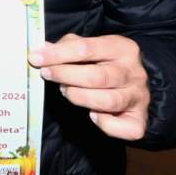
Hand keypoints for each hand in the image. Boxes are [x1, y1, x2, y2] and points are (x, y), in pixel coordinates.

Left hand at [30, 34, 149, 140]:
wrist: (134, 84)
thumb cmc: (105, 64)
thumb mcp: (91, 47)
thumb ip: (69, 46)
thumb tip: (43, 49)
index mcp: (123, 48)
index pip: (87, 48)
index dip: (58, 54)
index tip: (36, 58)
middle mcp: (134, 73)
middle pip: (97, 77)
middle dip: (66, 76)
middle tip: (47, 74)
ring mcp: (139, 97)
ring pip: (107, 101)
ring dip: (79, 97)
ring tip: (66, 91)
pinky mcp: (139, 120)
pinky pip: (122, 127)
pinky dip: (105, 124)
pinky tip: (93, 115)